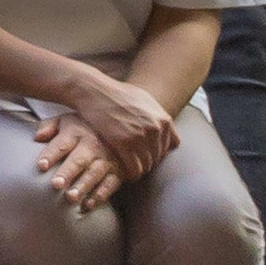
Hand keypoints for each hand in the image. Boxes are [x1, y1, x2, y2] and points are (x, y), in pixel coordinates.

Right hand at [44, 73, 173, 201]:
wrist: (93, 90)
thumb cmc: (116, 94)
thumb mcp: (144, 99)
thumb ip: (157, 115)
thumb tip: (167, 126)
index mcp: (163, 119)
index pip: (171, 146)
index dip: (158, 151)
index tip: (146, 152)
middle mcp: (156, 128)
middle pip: (158, 158)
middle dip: (146, 161)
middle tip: (133, 162)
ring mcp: (141, 136)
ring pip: (146, 166)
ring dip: (137, 169)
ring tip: (126, 167)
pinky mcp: (124, 143)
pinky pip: (134, 169)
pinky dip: (129, 173)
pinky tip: (122, 172)